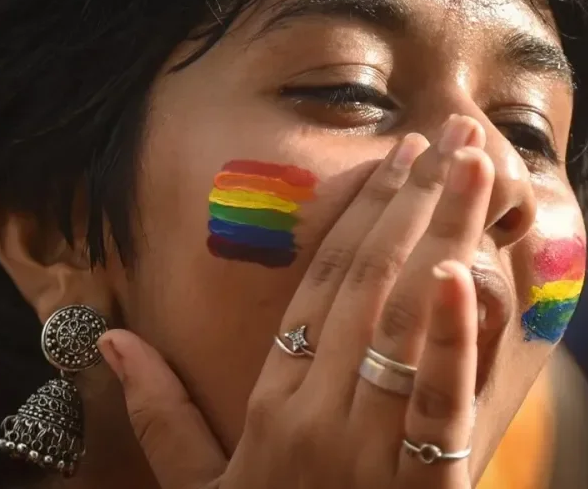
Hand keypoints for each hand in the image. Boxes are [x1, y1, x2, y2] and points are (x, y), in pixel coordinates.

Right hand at [98, 114, 495, 488]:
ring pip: (404, 324)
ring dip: (442, 236)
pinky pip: (433, 402)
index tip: (395, 161)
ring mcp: (365, 446)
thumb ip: (158, 414)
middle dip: (410, 200)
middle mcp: (315, 410)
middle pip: (367, 284)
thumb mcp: (198, 488)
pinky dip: (451, 337)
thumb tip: (113, 343)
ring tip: (474, 166)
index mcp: (271, 402)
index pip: (320, 287)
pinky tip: (465, 273)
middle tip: (447, 133)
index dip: (358, 218)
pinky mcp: (419, 485)